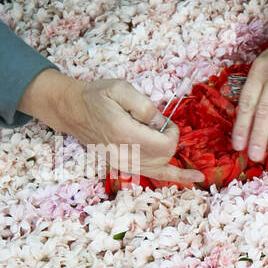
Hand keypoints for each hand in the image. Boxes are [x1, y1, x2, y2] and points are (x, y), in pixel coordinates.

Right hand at [19, 69, 206, 188]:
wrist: (73, 110)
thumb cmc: (96, 96)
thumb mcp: (119, 88)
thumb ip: (143, 104)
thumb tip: (159, 122)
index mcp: (124, 134)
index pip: (165, 144)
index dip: (171, 132)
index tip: (162, 121)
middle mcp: (124, 154)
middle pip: (165, 155)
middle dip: (169, 139)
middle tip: (154, 124)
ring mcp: (123, 163)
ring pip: (162, 167)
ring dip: (171, 156)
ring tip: (182, 159)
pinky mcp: (124, 166)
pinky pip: (154, 175)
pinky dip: (176, 178)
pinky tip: (194, 179)